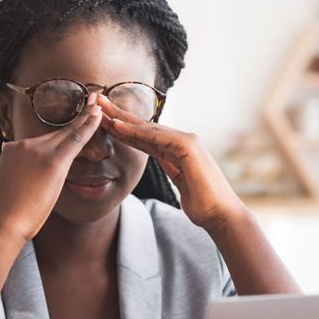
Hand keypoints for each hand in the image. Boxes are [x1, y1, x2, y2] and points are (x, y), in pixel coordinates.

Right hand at [0, 93, 103, 243]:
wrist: (4, 223)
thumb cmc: (5, 211)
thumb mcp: (3, 181)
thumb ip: (11, 166)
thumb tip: (7, 152)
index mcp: (12, 149)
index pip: (40, 139)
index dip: (57, 129)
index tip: (68, 118)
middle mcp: (24, 145)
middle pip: (55, 131)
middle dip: (75, 116)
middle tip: (91, 100)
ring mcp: (38, 150)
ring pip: (66, 132)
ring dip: (85, 118)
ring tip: (98, 105)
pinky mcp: (53, 161)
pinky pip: (75, 139)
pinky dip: (88, 125)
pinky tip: (98, 116)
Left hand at [97, 95, 245, 229]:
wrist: (221, 215)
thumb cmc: (203, 205)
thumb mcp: (181, 183)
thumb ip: (172, 169)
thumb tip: (163, 161)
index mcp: (179, 150)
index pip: (146, 137)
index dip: (124, 129)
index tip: (104, 122)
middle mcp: (183, 140)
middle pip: (144, 128)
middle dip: (119, 116)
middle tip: (97, 102)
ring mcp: (187, 141)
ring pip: (147, 129)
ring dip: (122, 119)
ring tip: (101, 108)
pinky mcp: (188, 146)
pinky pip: (155, 137)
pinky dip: (135, 132)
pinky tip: (117, 126)